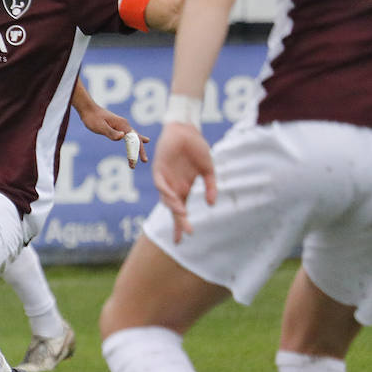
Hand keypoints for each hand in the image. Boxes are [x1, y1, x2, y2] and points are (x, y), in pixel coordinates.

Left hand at [75, 104, 148, 167]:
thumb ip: (111, 132)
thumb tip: (122, 137)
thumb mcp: (100, 127)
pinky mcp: (117, 126)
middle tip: (145, 161)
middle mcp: (125, 125)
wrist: (88, 109)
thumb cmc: (93, 118)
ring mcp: (122, 125)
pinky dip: (133, 142)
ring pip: (133, 138)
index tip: (139, 160)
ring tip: (143, 156)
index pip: (134, 140)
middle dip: (140, 151)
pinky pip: (128, 136)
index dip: (137, 151)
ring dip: (137, 148)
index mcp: (122, 125)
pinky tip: (138, 142)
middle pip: (136, 139)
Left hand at [152, 123, 215, 241]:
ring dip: (173, 207)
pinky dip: (166, 191)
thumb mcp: (208, 171)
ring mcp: (166, 178)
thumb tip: (211, 205)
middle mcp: (173, 186)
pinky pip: (161, 183)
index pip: (181, 210)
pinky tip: (173, 197)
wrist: (188, 131)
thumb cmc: (197, 150)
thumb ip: (210, 187)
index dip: (180, 225)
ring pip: (166, 198)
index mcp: (184, 188)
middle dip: (178, 222)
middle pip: (174, 208)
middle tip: (184, 235)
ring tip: (183, 214)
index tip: (182, 240)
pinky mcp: (159, 169)